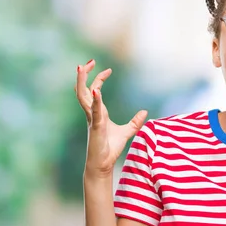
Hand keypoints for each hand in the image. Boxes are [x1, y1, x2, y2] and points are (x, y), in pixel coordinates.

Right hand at [74, 59, 146, 177]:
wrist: (103, 164)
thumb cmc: (110, 148)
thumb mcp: (127, 132)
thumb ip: (135, 122)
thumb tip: (145, 111)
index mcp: (98, 112)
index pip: (95, 90)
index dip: (100, 78)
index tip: (109, 69)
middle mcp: (92, 113)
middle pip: (83, 89)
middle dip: (84, 75)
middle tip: (88, 61)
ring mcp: (92, 119)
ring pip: (82, 96)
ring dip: (81, 82)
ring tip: (80, 68)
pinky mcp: (96, 126)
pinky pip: (94, 111)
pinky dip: (96, 101)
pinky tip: (97, 91)